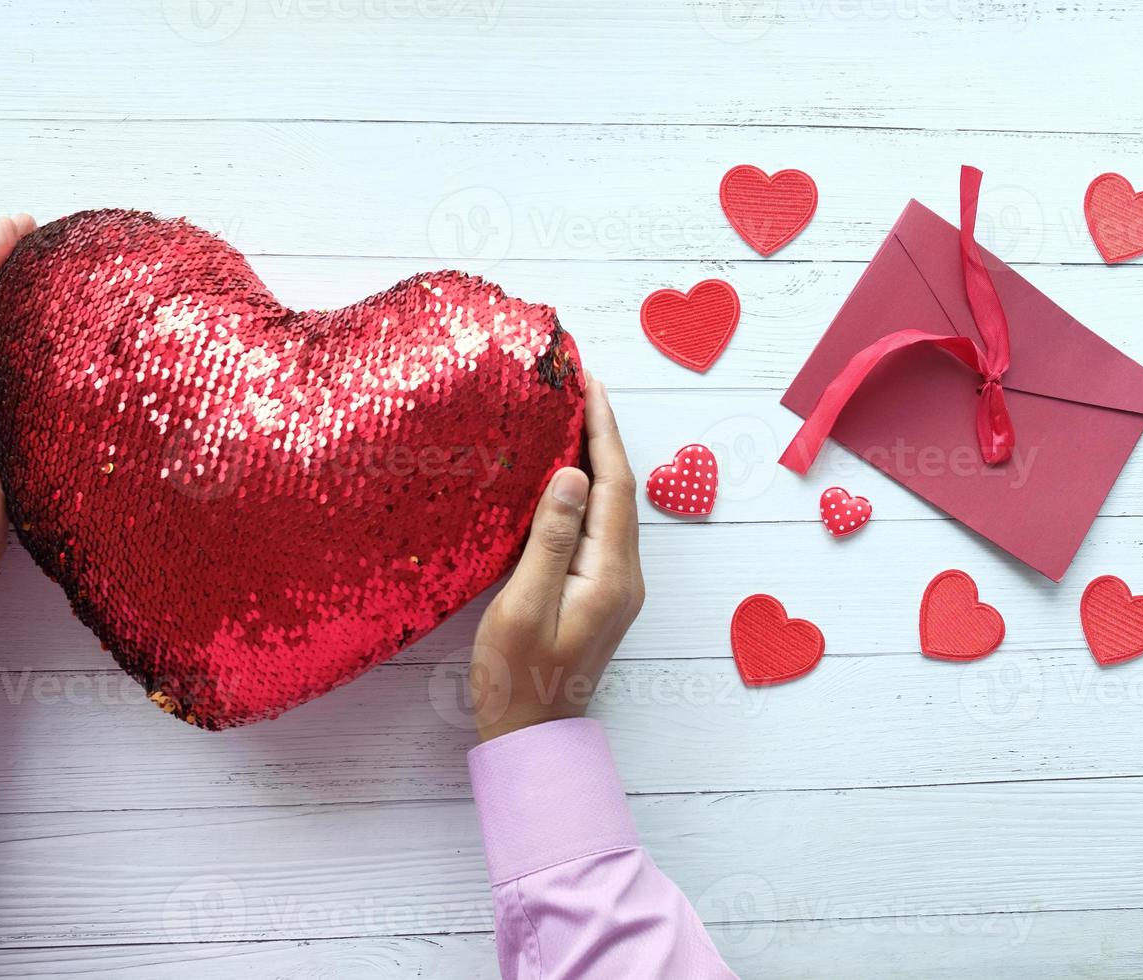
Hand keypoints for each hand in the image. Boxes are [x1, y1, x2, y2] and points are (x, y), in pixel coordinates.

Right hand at [470, 375, 644, 741]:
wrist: (533, 738)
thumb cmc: (517, 680)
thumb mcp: (523, 608)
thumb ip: (550, 541)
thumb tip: (572, 475)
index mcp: (610, 575)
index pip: (613, 484)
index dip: (602, 429)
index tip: (587, 382)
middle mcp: (625, 576)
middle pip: (620, 489)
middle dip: (602, 433)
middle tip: (578, 384)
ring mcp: (616, 586)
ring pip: (612, 506)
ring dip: (596, 459)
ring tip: (571, 415)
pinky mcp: (600, 593)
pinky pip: (599, 526)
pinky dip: (587, 490)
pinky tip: (565, 476)